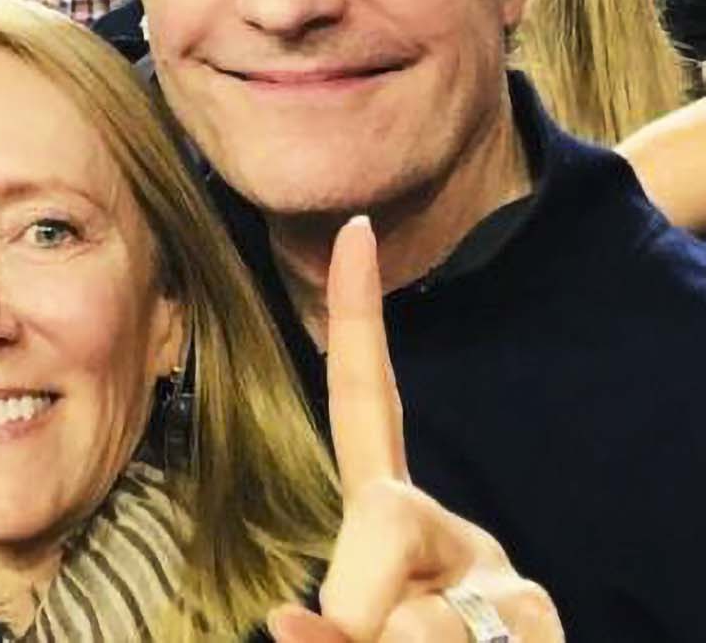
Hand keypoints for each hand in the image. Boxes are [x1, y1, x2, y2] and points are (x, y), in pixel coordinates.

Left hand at [267, 220, 559, 642]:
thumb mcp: (355, 632)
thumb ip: (328, 620)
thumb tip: (290, 623)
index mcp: (404, 521)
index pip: (369, 407)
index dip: (359, 321)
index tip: (354, 231)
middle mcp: (466, 539)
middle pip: (387, 521)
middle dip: (354, 602)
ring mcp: (515, 590)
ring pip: (413, 619)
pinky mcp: (545, 628)